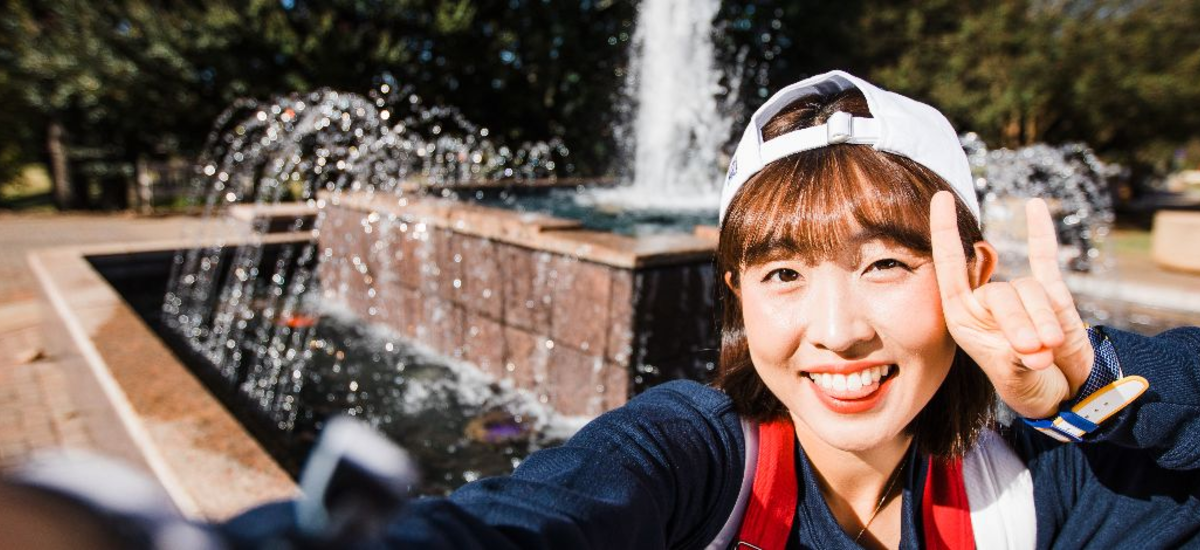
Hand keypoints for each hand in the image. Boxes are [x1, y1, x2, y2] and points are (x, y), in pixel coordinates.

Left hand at [929, 191, 1093, 418]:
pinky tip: (1034, 206)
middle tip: (1034, 352)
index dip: (945, 233)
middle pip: (1001, 292)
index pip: (950, 269)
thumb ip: (1018, 361)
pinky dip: (1041, 233)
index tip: (941, 198)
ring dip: (1043, 319)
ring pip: (1031, 290)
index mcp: (964, 319)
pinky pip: (1045, 258)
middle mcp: (987, 303)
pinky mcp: (1053, 294)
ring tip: (1050, 350)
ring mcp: (1021, 296)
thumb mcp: (1016, 381)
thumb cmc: (1029, 390)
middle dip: (1019, 323)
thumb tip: (1032, 346)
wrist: (1065, 394)